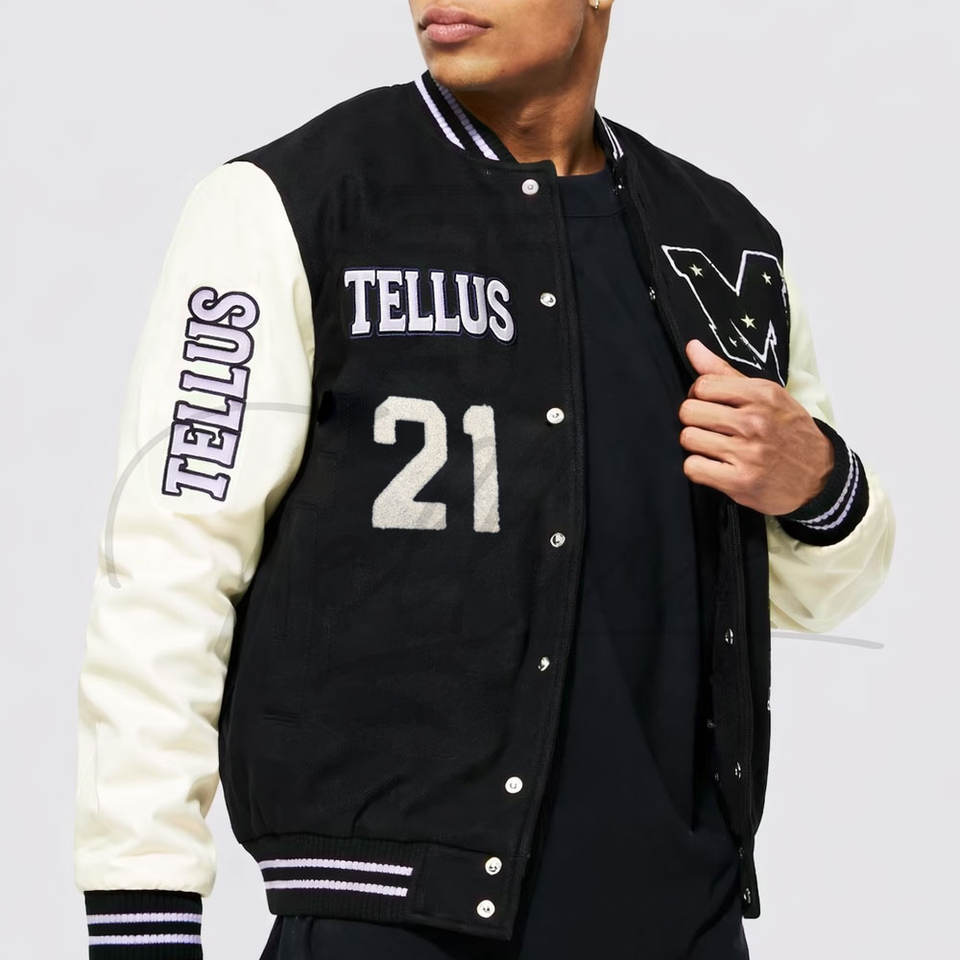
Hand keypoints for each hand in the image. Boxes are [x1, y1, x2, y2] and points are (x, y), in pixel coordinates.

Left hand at [677, 338, 833, 514]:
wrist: (820, 477)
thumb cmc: (788, 432)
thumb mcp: (767, 395)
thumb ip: (725, 372)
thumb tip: (692, 347)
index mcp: (762, 394)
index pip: (702, 385)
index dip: (697, 396)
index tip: (709, 405)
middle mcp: (755, 421)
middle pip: (689, 411)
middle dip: (694, 420)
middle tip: (710, 428)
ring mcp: (748, 453)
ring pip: (688, 438)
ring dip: (696, 445)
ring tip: (714, 448)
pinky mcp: (740, 482)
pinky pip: (693, 468)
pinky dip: (698, 469)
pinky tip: (714, 467)